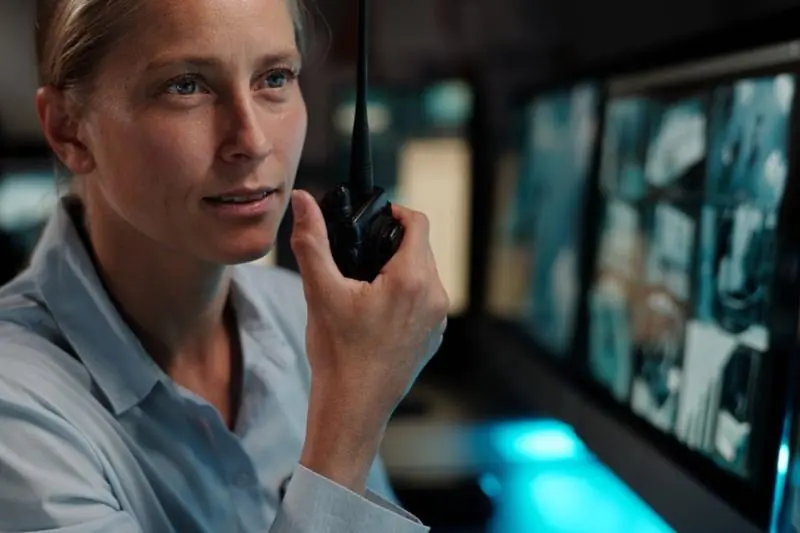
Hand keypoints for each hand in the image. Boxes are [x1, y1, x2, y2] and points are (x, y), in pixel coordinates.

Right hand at [289, 189, 448, 492]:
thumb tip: (303, 200)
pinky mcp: (434, 338)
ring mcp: (438, 320)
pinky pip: (426, 302)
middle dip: (393, 244)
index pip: (418, 223)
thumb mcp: (320, 291)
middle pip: (421, 249)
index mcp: (412, 279)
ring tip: (367, 284)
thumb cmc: (338, 353)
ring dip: (401, 270)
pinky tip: (378, 312)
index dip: (395, 213)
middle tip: (361, 253)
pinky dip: (407, 296)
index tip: (374, 218)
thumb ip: (312, 240)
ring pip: (425, 276)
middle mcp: (435, 296)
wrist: (354, 408)